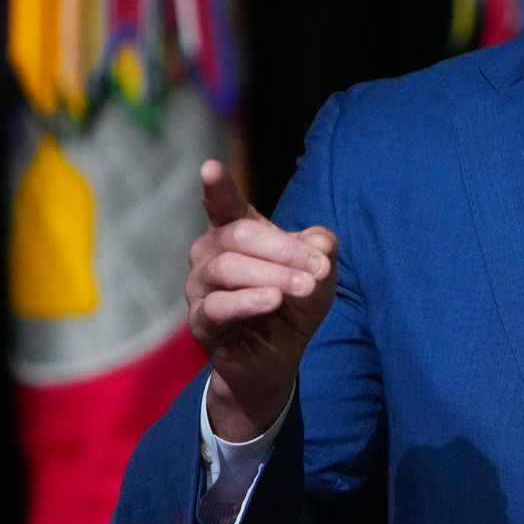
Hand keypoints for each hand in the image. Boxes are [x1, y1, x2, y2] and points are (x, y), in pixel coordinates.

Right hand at [187, 159, 339, 439]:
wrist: (280, 356)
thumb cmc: (294, 302)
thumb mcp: (319, 272)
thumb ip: (321, 250)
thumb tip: (322, 243)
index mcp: (236, 233)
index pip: (224, 205)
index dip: (217, 188)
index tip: (210, 168)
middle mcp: (211, 254)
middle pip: (238, 236)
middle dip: (282, 249)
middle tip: (317, 268)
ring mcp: (201, 287)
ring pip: (226, 268)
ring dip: (272, 276)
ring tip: (303, 287)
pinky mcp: (201, 322)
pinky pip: (216, 306)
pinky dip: (246, 301)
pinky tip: (271, 301)